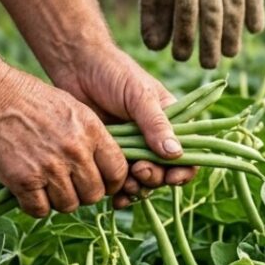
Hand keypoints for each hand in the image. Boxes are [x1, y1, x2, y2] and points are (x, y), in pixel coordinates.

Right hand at [0, 66, 126, 217]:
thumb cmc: (29, 99)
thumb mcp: (73, 109)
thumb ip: (92, 138)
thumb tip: (104, 165)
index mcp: (92, 132)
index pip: (118, 172)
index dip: (110, 182)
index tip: (99, 181)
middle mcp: (75, 152)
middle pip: (94, 194)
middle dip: (83, 194)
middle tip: (68, 184)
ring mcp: (50, 167)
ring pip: (69, 205)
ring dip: (58, 200)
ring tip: (46, 186)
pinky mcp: (24, 180)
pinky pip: (40, 210)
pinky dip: (34, 206)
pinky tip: (28, 191)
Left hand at [49, 46, 197, 208]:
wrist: (76, 67)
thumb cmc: (114, 73)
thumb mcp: (140, 95)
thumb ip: (157, 124)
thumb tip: (176, 153)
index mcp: (170, 123)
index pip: (188, 154)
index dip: (184, 170)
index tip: (173, 177)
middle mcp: (153, 140)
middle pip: (165, 173)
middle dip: (155, 178)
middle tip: (139, 171)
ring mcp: (131, 149)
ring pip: (142, 181)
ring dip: (137, 188)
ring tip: (124, 184)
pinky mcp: (109, 155)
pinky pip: (119, 181)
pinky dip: (119, 193)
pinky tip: (115, 197)